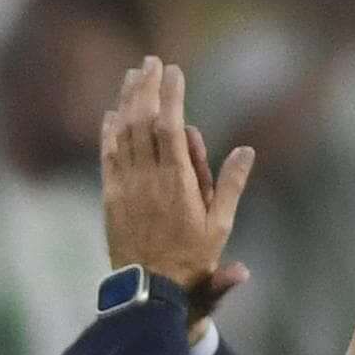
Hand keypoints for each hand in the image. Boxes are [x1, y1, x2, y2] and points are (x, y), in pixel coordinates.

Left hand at [99, 57, 253, 326]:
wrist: (148, 293)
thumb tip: (246, 151)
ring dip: (127, 101)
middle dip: (146, 86)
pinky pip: (107, 155)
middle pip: (142, 120)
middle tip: (150, 61)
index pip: (169, 125)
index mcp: (177, 182)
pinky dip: (109, 130)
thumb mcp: (219, 226)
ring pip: (122, 132)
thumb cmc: (190, 263)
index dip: (170, 94)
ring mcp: (125, 186)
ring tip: (132, 76)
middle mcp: (148, 178)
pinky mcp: (111, 197)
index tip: (174, 70)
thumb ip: (230, 185)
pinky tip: (112, 113)